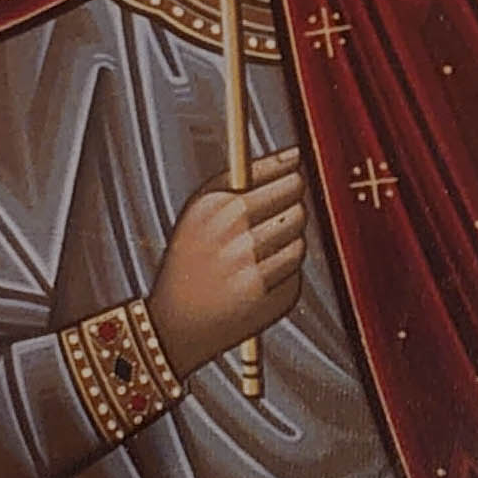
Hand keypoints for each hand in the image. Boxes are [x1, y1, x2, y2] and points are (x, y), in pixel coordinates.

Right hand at [145, 147, 306, 379]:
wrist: (176, 323)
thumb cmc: (191, 260)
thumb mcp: (199, 212)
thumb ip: (241, 179)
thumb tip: (295, 154)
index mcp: (216, 203)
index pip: (278, 171)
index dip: (290, 172)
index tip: (294, 171)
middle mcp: (235, 230)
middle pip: (295, 198)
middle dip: (291, 202)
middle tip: (275, 212)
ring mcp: (255, 263)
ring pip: (300, 233)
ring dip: (289, 238)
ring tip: (261, 250)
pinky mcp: (273, 294)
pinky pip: (298, 267)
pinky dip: (286, 269)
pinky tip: (261, 275)